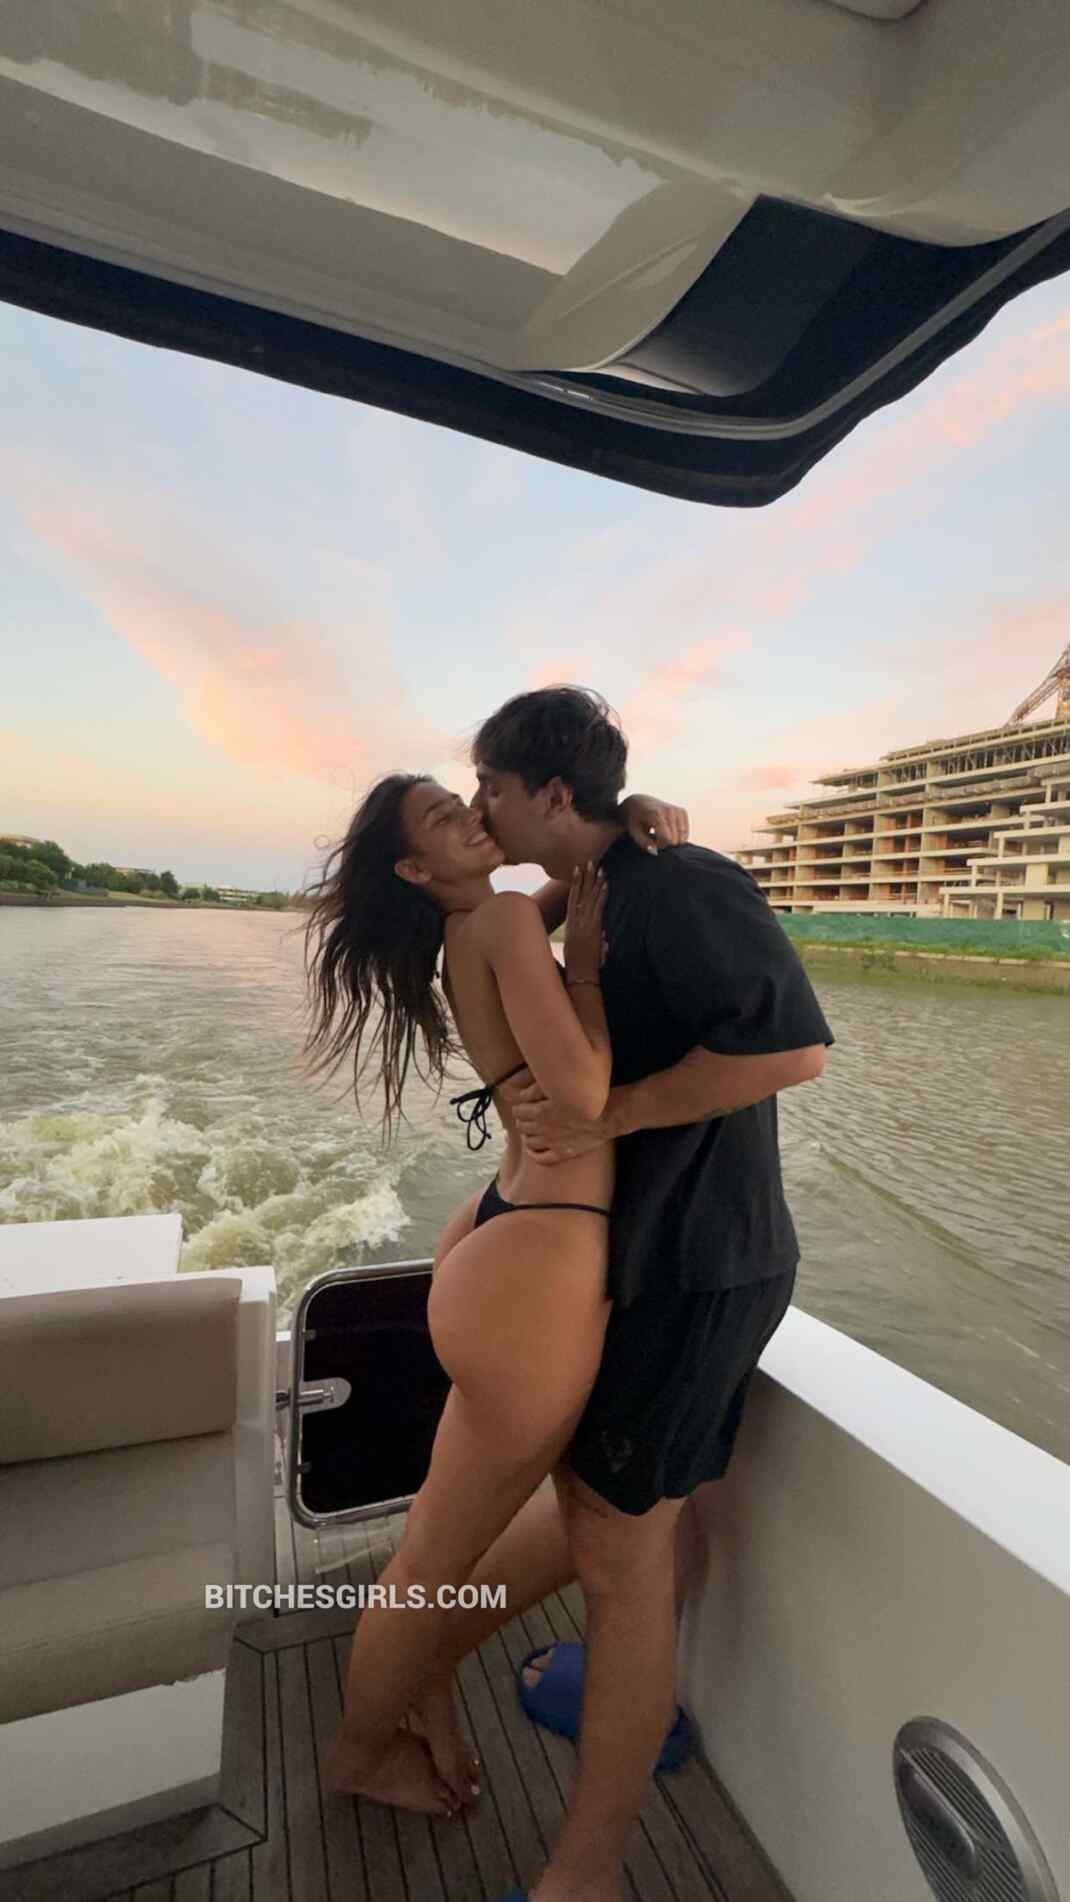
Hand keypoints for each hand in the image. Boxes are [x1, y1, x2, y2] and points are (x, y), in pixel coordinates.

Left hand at [513, 1081, 612, 1164]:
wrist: (610, 1114)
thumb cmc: (587, 1095)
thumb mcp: (559, 1086)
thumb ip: (536, 1089)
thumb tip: (521, 1096)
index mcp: (541, 1112)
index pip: (518, 1111)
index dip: (519, 1107)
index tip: (523, 1104)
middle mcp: (544, 1129)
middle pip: (522, 1126)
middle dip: (522, 1120)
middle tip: (526, 1116)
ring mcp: (553, 1143)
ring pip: (529, 1142)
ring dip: (527, 1134)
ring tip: (531, 1130)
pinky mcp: (565, 1152)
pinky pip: (542, 1159)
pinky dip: (534, 1154)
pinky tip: (533, 1150)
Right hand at [564, 861, 607, 984]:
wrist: (579, 974)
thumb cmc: (578, 964)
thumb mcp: (577, 947)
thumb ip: (586, 936)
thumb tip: (600, 933)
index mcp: (570, 923)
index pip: (572, 898)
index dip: (575, 883)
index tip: (577, 870)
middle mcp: (575, 920)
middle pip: (580, 893)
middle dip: (585, 877)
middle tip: (590, 861)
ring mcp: (584, 922)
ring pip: (590, 897)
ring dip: (595, 881)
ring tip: (600, 868)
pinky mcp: (593, 927)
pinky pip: (599, 906)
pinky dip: (602, 894)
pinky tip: (606, 884)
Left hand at [620, 793, 688, 854]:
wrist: (639, 803)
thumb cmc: (636, 820)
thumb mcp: (635, 832)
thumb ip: (644, 843)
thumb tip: (655, 851)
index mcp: (657, 813)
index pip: (666, 838)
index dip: (659, 845)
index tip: (651, 842)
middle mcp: (669, 810)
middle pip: (674, 839)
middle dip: (665, 843)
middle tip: (655, 838)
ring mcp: (677, 810)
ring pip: (682, 838)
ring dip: (672, 841)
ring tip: (661, 835)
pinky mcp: (682, 811)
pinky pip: (685, 833)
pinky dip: (678, 837)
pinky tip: (668, 833)